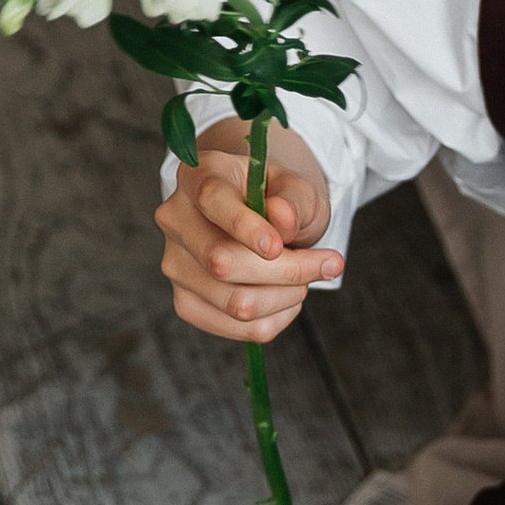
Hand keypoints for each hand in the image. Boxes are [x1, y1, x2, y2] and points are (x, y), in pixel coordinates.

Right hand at [154, 117, 339, 343]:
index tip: (279, 247)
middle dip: (286, 270)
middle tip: (329, 263)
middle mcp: (175, 220)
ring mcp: (175, 265)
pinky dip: (278, 318)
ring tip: (306, 277)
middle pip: (221, 262)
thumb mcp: (297, 188)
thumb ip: (293, 200)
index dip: (244, 226)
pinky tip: (288, 296)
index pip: (212, 201)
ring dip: (288, 296)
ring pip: (235, 302)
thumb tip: (281, 219)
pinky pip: (238, 328)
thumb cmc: (280, 200)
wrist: (265, 222)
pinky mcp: (187, 304)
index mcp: (197, 176)